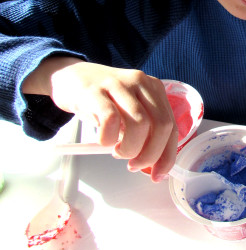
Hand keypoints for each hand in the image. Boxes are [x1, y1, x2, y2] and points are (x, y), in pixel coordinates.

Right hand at [23, 57, 177, 179]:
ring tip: (117, 151)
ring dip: (130, 148)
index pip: (171, 125)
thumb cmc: (101, 99)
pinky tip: (103, 140)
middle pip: (161, 125)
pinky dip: (108, 138)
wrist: (69, 76)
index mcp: (154, 88)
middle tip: (134, 165)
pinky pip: (110, 120)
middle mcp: (140, 83)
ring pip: (139, 124)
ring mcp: (118, 85)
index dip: (167, 154)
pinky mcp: (95, 91)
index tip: (158, 174)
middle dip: (150, 154)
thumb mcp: (128, 110)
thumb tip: (154, 162)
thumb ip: (143, 130)